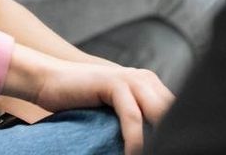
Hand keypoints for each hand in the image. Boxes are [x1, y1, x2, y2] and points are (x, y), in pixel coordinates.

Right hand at [3, 45, 172, 154]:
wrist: (47, 80)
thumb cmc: (78, 100)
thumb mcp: (115, 110)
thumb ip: (138, 118)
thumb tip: (157, 142)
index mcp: (150, 84)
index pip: (177, 112)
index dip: (177, 133)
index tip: (173, 150)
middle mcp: (145, 78)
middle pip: (172, 113)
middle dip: (172, 136)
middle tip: (168, 153)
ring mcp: (131, 78)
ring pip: (158, 115)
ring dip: (156, 142)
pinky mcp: (114, 82)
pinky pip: (132, 117)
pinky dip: (135, 140)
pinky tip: (132, 154)